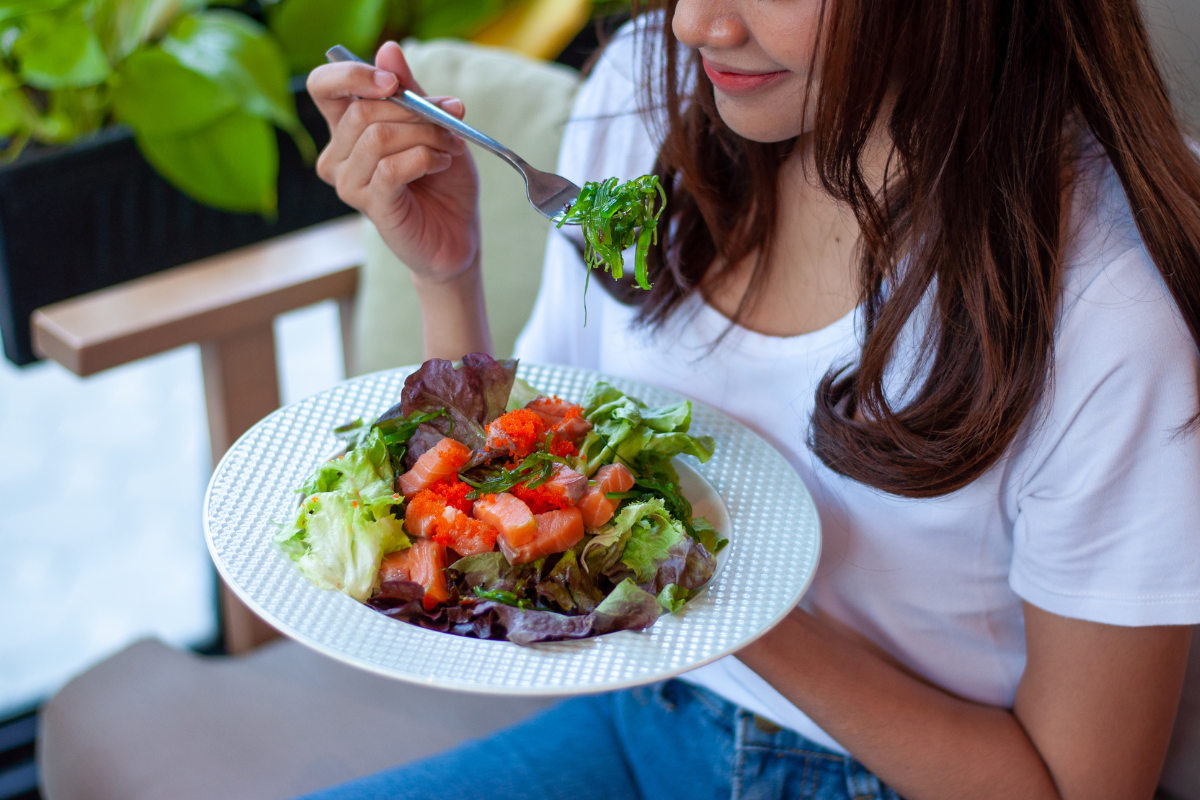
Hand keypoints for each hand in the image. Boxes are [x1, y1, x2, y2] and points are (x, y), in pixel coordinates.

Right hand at [307, 41, 480, 283]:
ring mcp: (350, 183)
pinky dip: (424, 158)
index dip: (354, 75)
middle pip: (362, 111)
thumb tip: (389, 49)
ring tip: (448, 148)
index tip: (395, 82)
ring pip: (377, 137)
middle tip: (449, 121)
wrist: (458, 234)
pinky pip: (391, 168)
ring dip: (425, 136)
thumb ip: (411, 91)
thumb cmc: (443, 182)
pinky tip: (441, 164)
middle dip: (414, 110)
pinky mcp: (370, 205)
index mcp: (347, 130)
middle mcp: (339, 156)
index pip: (324, 87)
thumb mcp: (433, 125)